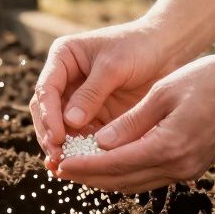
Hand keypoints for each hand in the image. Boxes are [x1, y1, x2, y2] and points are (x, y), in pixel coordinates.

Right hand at [29, 21, 184, 171]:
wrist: (168, 50)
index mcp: (63, 58)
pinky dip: (80, 149)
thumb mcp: (114, 66)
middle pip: (47, 111)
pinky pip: (82, 135)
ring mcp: (79, 99)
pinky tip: (82, 165)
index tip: (57, 136)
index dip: (48, 115)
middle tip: (57, 157)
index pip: (47, 89)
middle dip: (50, 134)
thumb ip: (91, 94)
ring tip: (63, 166)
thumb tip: (69, 122)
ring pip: (61, 127)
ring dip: (61, 146)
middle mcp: (66, 79)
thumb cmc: (139, 47)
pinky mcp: (95, 115)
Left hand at [56, 26, 214, 192]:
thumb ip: (131, 122)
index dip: (84, 166)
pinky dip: (127, 173)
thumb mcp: (163, 93)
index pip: (115, 164)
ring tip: (79, 169)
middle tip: (60, 170)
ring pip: (136, 182)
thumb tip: (101, 144)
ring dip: (107, 178)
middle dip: (89, 177)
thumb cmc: (209, 80)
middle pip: (123, 181)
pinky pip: (151, 176)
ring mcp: (187, 170)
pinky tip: (111, 162)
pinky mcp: (192, 166)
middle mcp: (178, 167)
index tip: (59, 165)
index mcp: (168, 147)